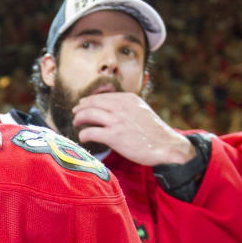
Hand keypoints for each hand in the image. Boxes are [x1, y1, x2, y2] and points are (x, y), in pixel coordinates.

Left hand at [72, 92, 196, 166]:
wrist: (167, 146)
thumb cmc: (154, 132)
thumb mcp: (141, 111)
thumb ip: (126, 107)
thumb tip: (109, 109)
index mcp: (128, 99)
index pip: (102, 96)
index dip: (89, 100)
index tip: (82, 104)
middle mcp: (121, 107)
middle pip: (92, 103)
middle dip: (80, 108)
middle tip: (75, 114)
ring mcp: (117, 121)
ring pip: (88, 114)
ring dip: (78, 119)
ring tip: (76, 124)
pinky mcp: (114, 136)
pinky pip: (90, 132)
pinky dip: (83, 134)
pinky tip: (82, 138)